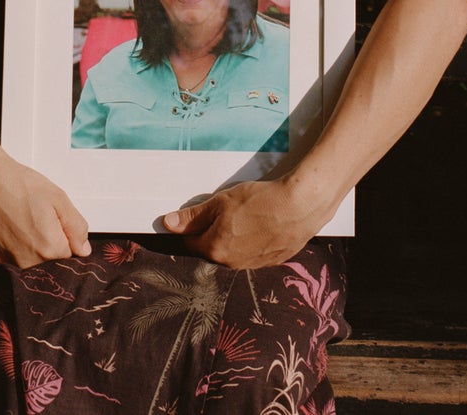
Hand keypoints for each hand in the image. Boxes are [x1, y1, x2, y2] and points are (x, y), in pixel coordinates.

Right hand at [0, 149, 91, 268]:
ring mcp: (5, 263)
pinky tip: (3, 226)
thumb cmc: (18, 184)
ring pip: (26, 261)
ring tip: (16, 219)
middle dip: (45, 242)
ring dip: (26, 245)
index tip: (52, 221)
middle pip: (46, 260)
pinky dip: (7, 246)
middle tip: (32, 217)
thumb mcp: (58, 198)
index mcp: (49, 249)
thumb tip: (83, 249)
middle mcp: (27, 263)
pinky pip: (5, 258)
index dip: (63, 235)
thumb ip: (76, 226)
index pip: (68, 254)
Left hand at [162, 176, 332, 268]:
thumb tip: (167, 224)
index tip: (190, 220)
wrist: (300, 207)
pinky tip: (258, 227)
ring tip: (242, 218)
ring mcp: (252, 265)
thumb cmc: (260, 201)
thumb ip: (193, 216)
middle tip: (220, 214)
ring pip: (231, 253)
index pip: (190, 244)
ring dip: (231, 239)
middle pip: (211, 250)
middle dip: (209, 234)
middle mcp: (231, 264)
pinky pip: (251, 254)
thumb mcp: (221, 202)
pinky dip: (250, 243)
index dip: (187, 230)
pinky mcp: (270, 262)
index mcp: (215, 249)